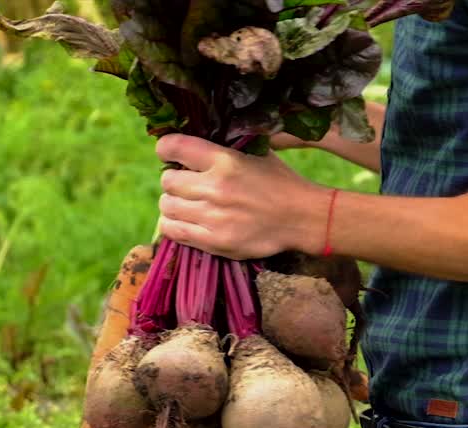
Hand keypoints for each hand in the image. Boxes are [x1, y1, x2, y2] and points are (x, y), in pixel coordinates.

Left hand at [155, 134, 326, 259]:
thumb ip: (224, 148)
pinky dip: (173, 224)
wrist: (302, 218)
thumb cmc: (280, 182)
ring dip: (172, 203)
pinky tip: (184, 221)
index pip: (174, 147)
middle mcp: (216, 187)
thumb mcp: (256, 153)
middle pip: (167, 181)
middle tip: (185, 184)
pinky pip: (174, 231)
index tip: (169, 154)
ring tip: (186, 204)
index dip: (165, 149)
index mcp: (225, 160)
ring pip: (167, 206)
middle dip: (173, 180)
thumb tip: (191, 146)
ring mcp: (214, 217)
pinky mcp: (215, 241)